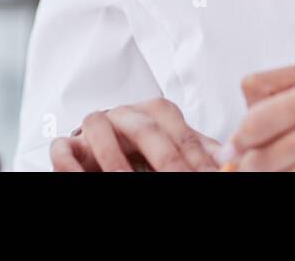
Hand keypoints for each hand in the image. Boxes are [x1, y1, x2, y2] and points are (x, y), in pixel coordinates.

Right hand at [50, 97, 222, 171]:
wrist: (114, 158)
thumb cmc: (149, 155)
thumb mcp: (177, 151)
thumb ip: (199, 153)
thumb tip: (232, 161)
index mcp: (157, 113)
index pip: (182, 133)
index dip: (198, 160)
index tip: (210, 177)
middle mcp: (125, 114)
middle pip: (145, 128)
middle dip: (166, 160)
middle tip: (179, 181)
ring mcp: (95, 127)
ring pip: (98, 126)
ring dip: (113, 157)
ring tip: (124, 181)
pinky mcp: (68, 146)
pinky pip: (62, 148)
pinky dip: (70, 165)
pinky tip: (85, 178)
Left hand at [220, 63, 294, 170]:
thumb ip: (275, 87)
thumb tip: (239, 116)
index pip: (257, 119)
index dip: (237, 138)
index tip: (231, 147)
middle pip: (261, 155)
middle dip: (247, 163)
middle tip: (243, 163)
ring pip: (277, 174)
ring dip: (268, 173)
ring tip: (276, 164)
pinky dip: (292, 178)